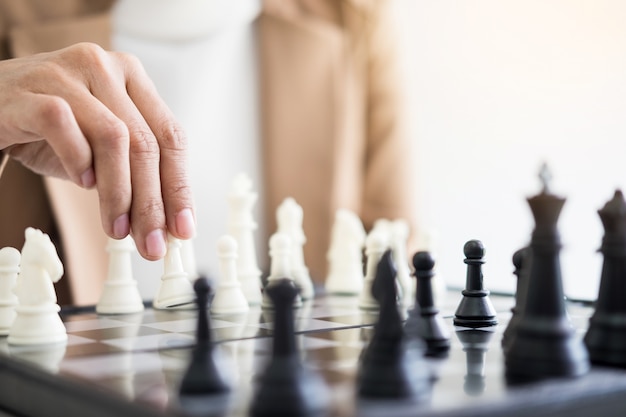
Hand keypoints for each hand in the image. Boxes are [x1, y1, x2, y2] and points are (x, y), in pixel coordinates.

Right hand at [0, 42, 194, 259]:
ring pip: (114, 138)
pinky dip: (78, 161)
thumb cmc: (44, 128)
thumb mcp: (100, 148)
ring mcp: (68, 73)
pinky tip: (81, 183)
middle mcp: (105, 67)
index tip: (182, 227)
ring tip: (117, 228)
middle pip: (145, 143)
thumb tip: (164, 222)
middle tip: (152, 242)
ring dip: (119, 193)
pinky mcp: (32, 89)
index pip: (171, 136)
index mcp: (131, 77)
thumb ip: (132, 172)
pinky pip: (65, 127)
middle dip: (152, 202)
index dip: (179, 186)